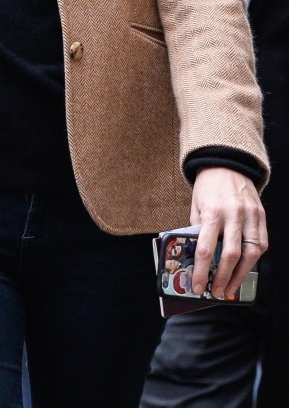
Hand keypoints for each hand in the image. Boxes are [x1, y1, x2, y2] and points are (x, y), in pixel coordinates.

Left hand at [190, 166, 266, 298]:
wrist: (227, 164)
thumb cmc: (207, 187)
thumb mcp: (195, 205)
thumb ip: (198, 229)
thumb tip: (198, 255)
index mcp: (212, 212)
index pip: (207, 248)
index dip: (202, 271)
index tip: (198, 286)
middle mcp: (234, 215)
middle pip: (231, 255)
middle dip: (223, 278)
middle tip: (216, 292)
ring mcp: (251, 217)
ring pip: (251, 254)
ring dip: (240, 275)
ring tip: (230, 289)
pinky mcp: (262, 218)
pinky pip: (261, 244)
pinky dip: (253, 260)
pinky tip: (245, 269)